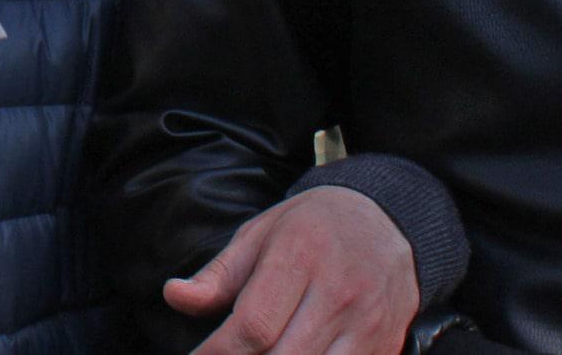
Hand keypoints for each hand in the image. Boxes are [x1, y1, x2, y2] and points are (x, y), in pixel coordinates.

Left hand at [165, 186, 418, 354]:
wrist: (387, 220)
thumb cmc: (312, 228)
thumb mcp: (260, 235)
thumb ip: (218, 275)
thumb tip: (174, 296)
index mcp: (300, 256)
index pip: (253, 326)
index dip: (217, 353)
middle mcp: (339, 293)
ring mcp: (367, 324)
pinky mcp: (385, 346)